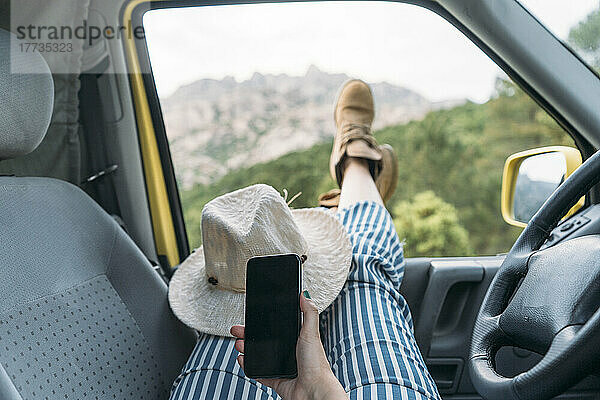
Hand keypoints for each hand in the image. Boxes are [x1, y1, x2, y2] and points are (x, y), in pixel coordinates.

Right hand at [231, 291, 346, 399]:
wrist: (313, 392)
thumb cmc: (316, 365)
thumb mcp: (311, 333)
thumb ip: (309, 313)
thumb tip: (305, 294)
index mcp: (298, 340)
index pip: (278, 328)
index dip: (265, 323)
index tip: (254, 317)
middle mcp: (290, 353)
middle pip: (265, 341)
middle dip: (250, 334)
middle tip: (238, 329)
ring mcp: (282, 366)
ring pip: (259, 355)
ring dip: (247, 349)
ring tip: (239, 343)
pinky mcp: (276, 380)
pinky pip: (258, 372)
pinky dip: (248, 366)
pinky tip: (242, 359)